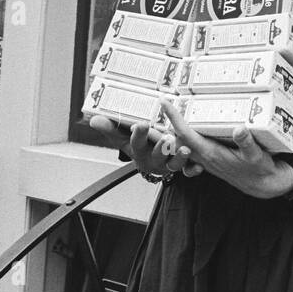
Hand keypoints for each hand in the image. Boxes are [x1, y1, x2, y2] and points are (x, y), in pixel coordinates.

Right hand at [89, 115, 203, 178]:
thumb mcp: (122, 137)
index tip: (141, 124)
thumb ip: (110, 128)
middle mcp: (153, 159)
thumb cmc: (137, 145)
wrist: (150, 161)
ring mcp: (167, 164)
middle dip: (161, 148)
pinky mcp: (181, 167)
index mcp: (138, 151)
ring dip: (179, 158)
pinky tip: (199, 167)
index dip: (139, 134)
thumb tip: (93, 120)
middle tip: (165, 139)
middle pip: (156, 155)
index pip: (136, 143)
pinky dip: (193, 170)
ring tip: (184, 150)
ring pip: (173, 165)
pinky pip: (188, 171)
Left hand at [159, 99, 292, 199]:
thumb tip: (239, 128)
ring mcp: (206, 159)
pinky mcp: (211, 159)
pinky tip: (192, 127)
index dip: (174, 118)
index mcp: (211, 153)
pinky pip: (192, 147)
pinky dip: (186, 137)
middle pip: (177, 139)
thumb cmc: (259, 170)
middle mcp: (204, 157)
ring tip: (172, 112)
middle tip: (163, 102)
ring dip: (175, 130)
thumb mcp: (256, 155)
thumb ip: (247, 142)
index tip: (165, 102)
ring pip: (182, 144)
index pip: (186, 134)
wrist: (263, 185)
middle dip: (167, 122)